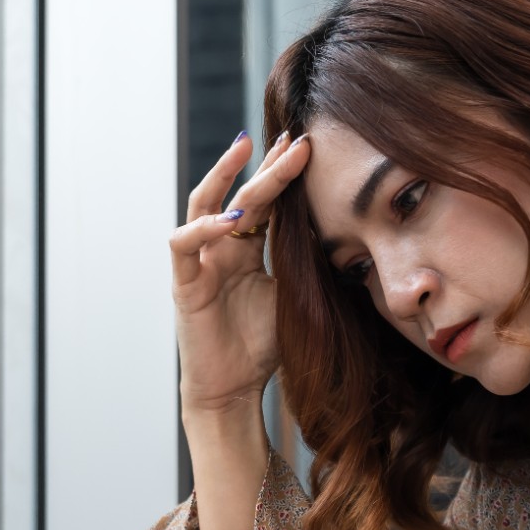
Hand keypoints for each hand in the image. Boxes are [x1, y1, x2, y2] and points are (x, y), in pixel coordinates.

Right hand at [170, 132, 312, 415]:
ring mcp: (199, 263)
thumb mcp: (292, 295)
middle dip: (265, 166)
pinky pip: (184, 245)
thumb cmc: (260, 348)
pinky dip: (204, 228)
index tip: (309, 146)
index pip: (264, 201)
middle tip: (293, 139)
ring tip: (243, 149)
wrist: (232, 390)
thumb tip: (346, 236)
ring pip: (202, 204)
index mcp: (245, 250)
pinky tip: (230, 217)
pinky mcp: (183, 284)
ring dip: (222, 175)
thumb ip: (302, 263)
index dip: (282, 174)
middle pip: (239, 193)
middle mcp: (219, 249)